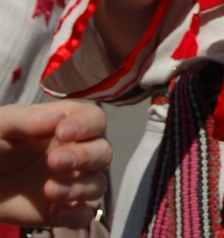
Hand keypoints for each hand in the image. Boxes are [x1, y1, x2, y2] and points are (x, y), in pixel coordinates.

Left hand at [0, 101, 110, 227]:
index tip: (63, 132)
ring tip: (49, 190)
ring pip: (98, 184)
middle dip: (85, 157)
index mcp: (69, 125)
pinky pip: (85, 215)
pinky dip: (77, 215)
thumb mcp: (3, 126)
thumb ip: (27, 119)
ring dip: (79, 188)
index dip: (86, 125)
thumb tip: (57, 118)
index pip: (95, 119)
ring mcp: (74, 181)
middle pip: (103, 152)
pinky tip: (55, 212)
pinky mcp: (66, 208)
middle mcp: (79, 151)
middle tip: (54, 161)